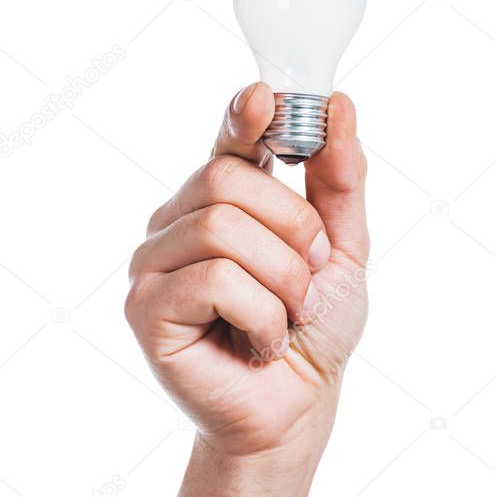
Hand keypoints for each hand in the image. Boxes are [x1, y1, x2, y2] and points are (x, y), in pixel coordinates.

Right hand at [125, 82, 368, 494]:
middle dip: (293, 227)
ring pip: (223, 227)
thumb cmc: (315, 324)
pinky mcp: (145, 307)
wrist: (299, 403)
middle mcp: (180, 221)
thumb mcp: (344, 246)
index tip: (266, 97)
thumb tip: (340, 106)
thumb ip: (340, 182)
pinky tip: (260, 341)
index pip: (228, 142)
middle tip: (311, 273)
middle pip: (228, 179)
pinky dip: (262, 314)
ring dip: (284, 277)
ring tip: (289, 313)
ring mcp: (155, 262)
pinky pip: (214, 279)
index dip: (245, 116)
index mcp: (225, 201)